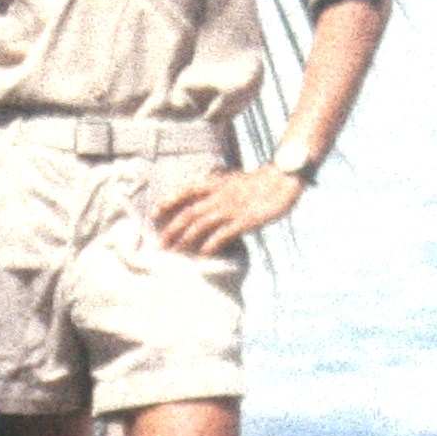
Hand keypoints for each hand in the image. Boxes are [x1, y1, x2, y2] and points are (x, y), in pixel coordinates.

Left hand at [152, 165, 303, 254]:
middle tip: (160, 243)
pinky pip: (222, 234)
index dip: (168, 201)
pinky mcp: (244, 220)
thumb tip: (201, 202)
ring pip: (201, 224)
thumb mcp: (232, 180)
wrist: (282, 180)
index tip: (154, 213)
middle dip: (171, 228)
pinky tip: (202, 255)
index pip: (185, 190)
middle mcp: (219, 195)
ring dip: (185, 239)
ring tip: (175, 251)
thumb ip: (216, 189)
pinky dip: (210, 245)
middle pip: (189, 212)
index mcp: (216, 183)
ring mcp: (231, 208)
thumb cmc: (257, 183)